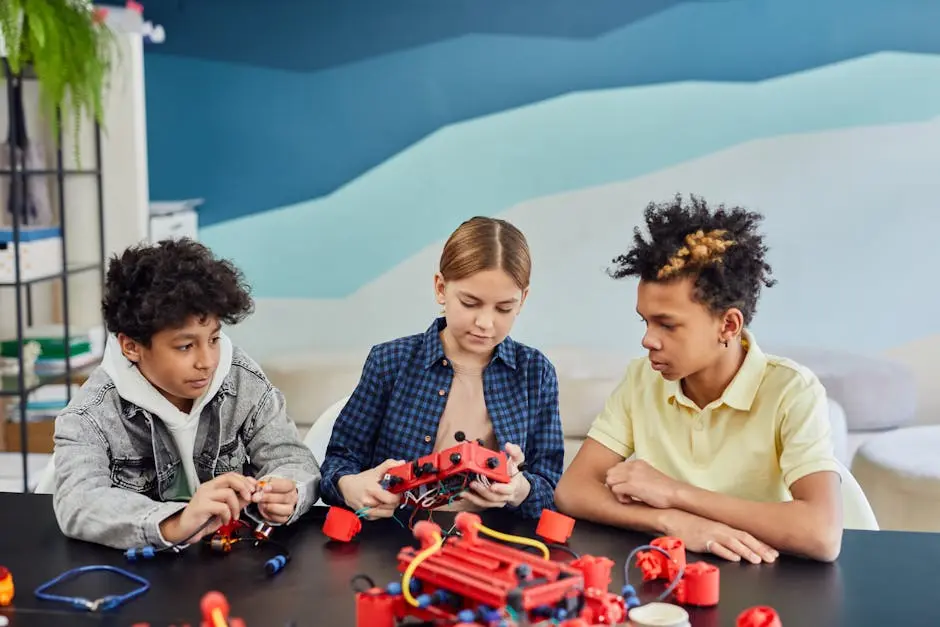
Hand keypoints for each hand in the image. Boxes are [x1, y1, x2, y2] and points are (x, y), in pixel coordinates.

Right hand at [161, 472, 256, 543]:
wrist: (185, 530)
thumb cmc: (203, 519)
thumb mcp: (224, 509)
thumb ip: (237, 501)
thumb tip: (252, 495)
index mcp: (213, 486)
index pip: (232, 475)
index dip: (245, 480)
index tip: (255, 488)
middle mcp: (208, 488)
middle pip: (230, 478)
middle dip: (244, 487)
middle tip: (249, 498)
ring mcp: (203, 496)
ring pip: (228, 493)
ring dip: (236, 506)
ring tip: (234, 516)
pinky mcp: (201, 506)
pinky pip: (222, 507)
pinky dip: (227, 515)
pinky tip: (225, 520)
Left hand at [252, 477, 298, 523]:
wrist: (271, 498)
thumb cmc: (270, 489)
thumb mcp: (266, 483)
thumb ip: (262, 484)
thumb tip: (258, 487)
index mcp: (290, 486)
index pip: (286, 485)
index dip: (274, 486)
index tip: (264, 487)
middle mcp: (292, 497)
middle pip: (284, 498)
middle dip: (268, 497)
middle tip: (256, 497)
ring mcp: (290, 508)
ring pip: (285, 510)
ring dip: (270, 507)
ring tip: (261, 504)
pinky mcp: (285, 517)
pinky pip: (280, 519)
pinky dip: (271, 516)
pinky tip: (264, 510)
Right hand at [337, 459, 403, 519]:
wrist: (346, 487)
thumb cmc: (362, 480)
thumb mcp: (375, 470)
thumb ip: (389, 465)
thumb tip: (402, 463)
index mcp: (372, 490)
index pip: (391, 500)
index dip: (398, 495)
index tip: (398, 491)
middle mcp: (368, 502)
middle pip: (391, 507)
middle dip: (395, 501)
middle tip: (393, 494)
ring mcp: (366, 511)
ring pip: (387, 514)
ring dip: (390, 507)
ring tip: (386, 499)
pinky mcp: (366, 516)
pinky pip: (381, 517)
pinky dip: (383, 511)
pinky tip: (380, 504)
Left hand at [458, 443, 530, 509]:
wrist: (516, 486)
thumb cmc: (515, 473)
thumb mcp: (518, 461)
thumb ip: (515, 452)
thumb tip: (508, 446)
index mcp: (512, 486)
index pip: (508, 489)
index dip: (501, 489)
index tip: (493, 486)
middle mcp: (505, 495)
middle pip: (494, 496)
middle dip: (483, 491)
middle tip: (473, 483)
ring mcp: (497, 500)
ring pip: (486, 502)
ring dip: (475, 498)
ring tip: (465, 492)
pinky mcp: (490, 502)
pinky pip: (481, 503)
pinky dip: (472, 499)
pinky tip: (464, 494)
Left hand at [605, 459, 678, 508]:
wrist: (676, 493)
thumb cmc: (665, 489)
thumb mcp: (649, 476)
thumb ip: (637, 476)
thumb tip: (625, 483)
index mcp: (637, 463)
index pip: (616, 468)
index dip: (619, 480)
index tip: (627, 489)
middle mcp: (633, 466)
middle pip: (610, 473)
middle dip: (614, 485)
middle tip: (625, 494)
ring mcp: (631, 475)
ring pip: (610, 481)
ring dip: (616, 491)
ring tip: (628, 498)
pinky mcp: (632, 485)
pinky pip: (615, 490)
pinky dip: (620, 497)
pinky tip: (630, 501)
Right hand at [661, 509, 778, 563]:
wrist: (674, 518)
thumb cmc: (692, 524)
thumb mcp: (711, 528)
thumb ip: (724, 535)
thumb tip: (739, 546)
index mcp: (725, 527)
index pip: (747, 536)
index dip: (762, 544)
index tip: (773, 552)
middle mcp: (721, 529)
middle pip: (744, 539)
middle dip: (760, 549)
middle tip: (772, 558)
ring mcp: (712, 535)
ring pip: (733, 543)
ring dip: (746, 551)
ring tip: (757, 560)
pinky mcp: (702, 541)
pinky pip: (716, 547)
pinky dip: (726, 552)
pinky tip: (735, 558)